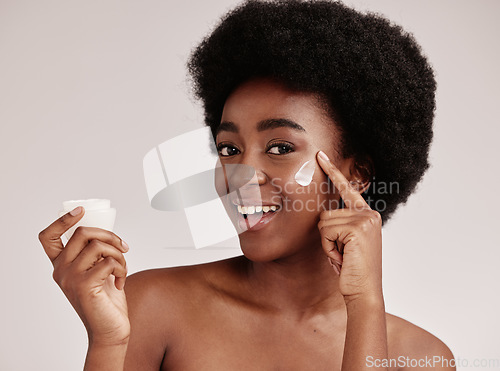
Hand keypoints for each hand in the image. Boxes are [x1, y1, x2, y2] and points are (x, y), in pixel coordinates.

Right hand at [39, 207, 129, 345]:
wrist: (110, 328)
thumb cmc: (106, 300)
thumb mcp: (98, 270)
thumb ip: (96, 253)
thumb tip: (106, 232)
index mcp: (61, 265)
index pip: (48, 237)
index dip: (62, 220)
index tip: (80, 211)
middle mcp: (60, 270)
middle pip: (82, 233)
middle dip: (109, 235)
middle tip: (123, 248)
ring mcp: (70, 278)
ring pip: (98, 245)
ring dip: (118, 254)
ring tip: (122, 268)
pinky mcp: (84, 286)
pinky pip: (109, 261)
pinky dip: (122, 268)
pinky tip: (120, 281)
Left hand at [316, 151, 382, 304]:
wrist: (364, 292)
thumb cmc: (353, 269)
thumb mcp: (346, 242)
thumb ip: (341, 225)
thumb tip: (323, 216)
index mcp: (367, 215)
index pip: (346, 189)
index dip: (332, 171)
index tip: (320, 155)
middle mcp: (368, 214)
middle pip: (326, 212)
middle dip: (327, 237)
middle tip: (341, 253)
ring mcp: (365, 220)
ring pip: (324, 222)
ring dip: (327, 243)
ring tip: (342, 256)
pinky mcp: (357, 228)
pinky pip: (326, 231)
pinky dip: (328, 248)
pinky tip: (342, 258)